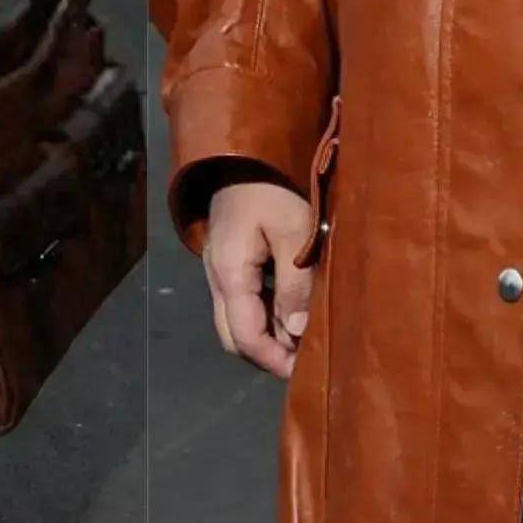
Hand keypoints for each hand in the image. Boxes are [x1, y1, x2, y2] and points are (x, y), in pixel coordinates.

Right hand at [204, 177, 316, 379]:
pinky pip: (241, 298)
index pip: (245, 337)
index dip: (274, 360)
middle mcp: (216, 277)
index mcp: (229, 274)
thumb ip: (294, 282)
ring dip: (266, 332)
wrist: (243, 152)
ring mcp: (219, 268)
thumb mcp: (293, 230)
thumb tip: (295, 330)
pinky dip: (263, 311)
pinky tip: (289, 306)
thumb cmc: (271, 187)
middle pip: (235, 335)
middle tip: (303, 356)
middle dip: (267, 353)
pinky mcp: (228, 258)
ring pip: (236, 318)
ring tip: (302, 332)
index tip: (305, 370)